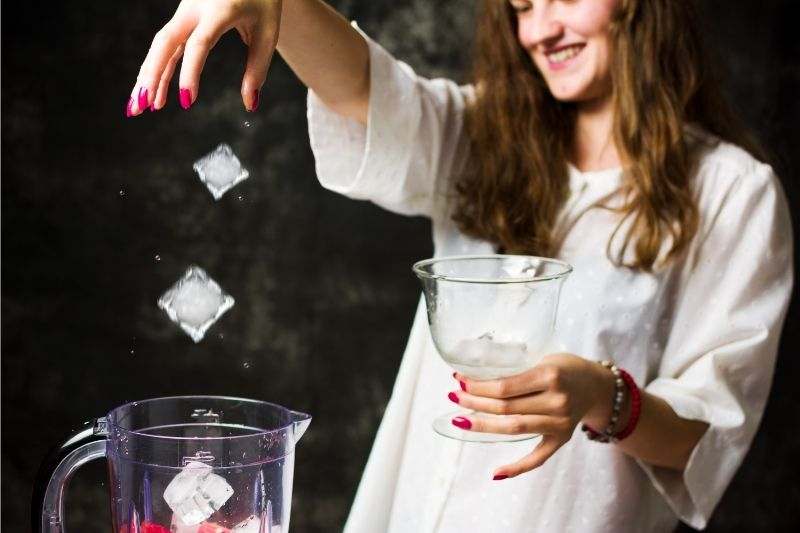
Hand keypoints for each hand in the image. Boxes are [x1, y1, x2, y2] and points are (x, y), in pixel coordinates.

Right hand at [126, 0, 282, 115]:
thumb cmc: (262, 1)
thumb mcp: (268, 34)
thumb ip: (258, 69)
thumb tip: (250, 105)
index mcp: (219, 10)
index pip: (199, 44)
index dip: (190, 72)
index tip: (186, 101)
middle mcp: (195, 7)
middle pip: (166, 42)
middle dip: (152, 75)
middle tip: (143, 107)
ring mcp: (185, 11)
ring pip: (161, 44)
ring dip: (148, 75)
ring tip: (139, 107)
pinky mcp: (183, 17)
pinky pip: (166, 45)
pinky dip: (158, 68)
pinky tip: (154, 92)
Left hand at [451, 353, 615, 478]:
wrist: (599, 387)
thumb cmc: (567, 368)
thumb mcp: (545, 358)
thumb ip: (519, 367)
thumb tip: (477, 374)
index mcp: (549, 376)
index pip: (505, 386)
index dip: (478, 386)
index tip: (460, 380)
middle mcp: (556, 401)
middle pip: (506, 407)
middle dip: (475, 402)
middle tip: (454, 397)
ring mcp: (559, 424)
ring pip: (514, 429)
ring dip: (483, 425)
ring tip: (461, 420)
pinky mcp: (561, 440)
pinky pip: (537, 458)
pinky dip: (517, 468)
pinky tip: (496, 472)